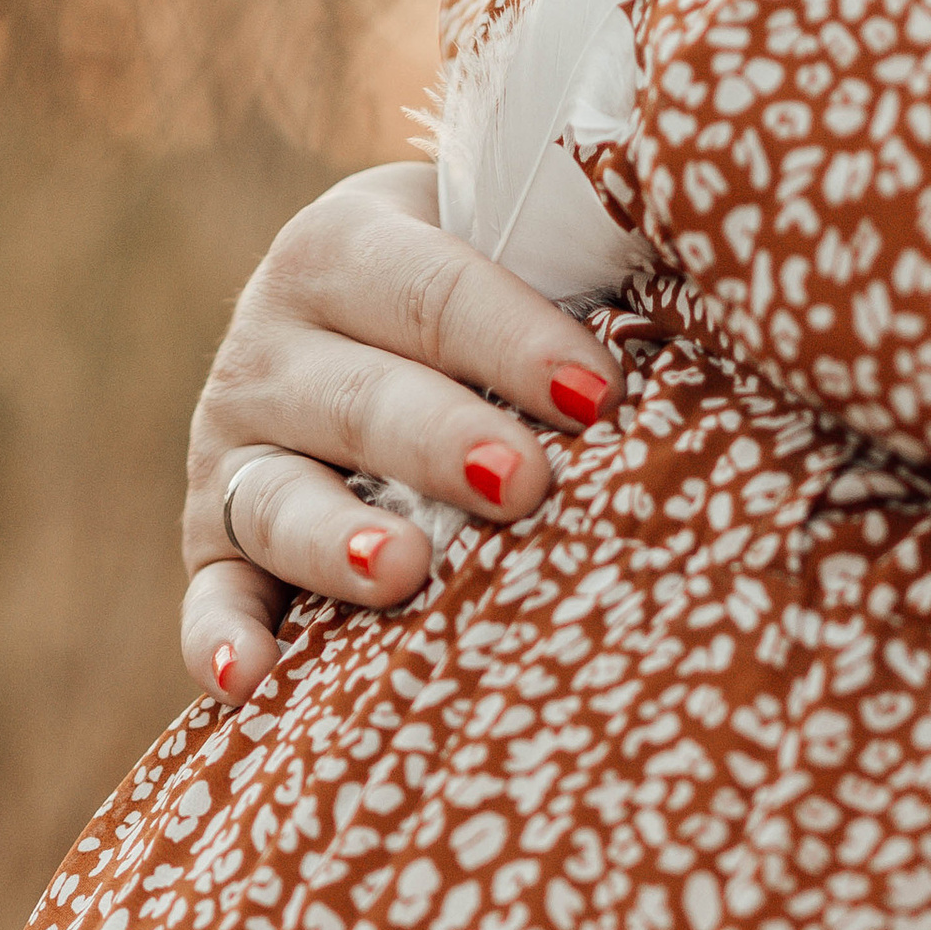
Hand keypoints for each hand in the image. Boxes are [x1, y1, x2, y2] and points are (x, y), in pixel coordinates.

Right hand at [181, 161, 617, 703]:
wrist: (360, 326)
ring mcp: (232, 454)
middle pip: (357, 400)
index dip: (515, 340)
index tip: (602, 395)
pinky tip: (247, 683)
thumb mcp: (512, 246)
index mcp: (342, 249)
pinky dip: (219, 641)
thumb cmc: (487, 301)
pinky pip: (211, 600)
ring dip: (333, 540)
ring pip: (278, 500)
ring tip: (398, 571)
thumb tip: (719, 288)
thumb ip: (580, 260)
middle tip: (520, 483)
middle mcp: (269, 347)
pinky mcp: (213, 548)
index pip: (429, 291)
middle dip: (439, 440)